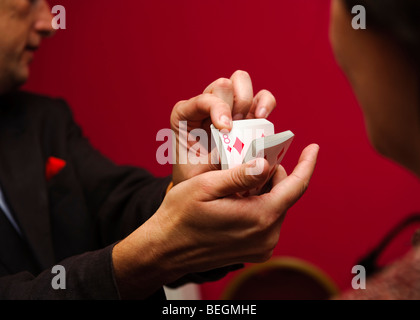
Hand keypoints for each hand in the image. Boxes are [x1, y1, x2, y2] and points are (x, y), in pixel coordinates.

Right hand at [113, 144, 318, 298]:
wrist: (167, 249)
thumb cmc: (181, 216)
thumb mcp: (205, 187)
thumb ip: (240, 175)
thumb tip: (267, 164)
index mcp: (259, 217)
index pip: (295, 187)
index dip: (306, 164)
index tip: (313, 148)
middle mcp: (267, 235)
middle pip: (284, 195)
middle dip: (275, 173)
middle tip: (257, 156)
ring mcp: (262, 246)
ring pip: (276, 206)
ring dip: (265, 188)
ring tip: (241, 177)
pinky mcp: (256, 250)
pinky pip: (267, 220)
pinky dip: (260, 203)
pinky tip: (240, 196)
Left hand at [171, 70, 276, 185]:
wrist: (202, 192)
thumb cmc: (195, 180)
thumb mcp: (198, 173)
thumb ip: (218, 161)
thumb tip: (245, 156)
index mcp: (185, 116)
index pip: (203, 99)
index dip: (218, 108)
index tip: (226, 130)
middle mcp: (206, 106)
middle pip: (223, 84)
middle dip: (233, 103)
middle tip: (236, 127)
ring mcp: (228, 109)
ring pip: (241, 81)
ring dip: (247, 101)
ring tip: (250, 122)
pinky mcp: (247, 116)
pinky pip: (261, 98)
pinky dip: (265, 103)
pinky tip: (263, 117)